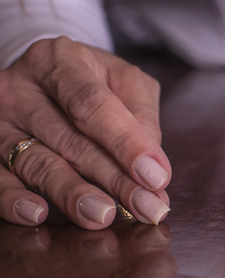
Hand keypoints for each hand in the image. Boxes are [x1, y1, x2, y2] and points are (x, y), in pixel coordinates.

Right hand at [0, 37, 171, 228]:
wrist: (44, 75)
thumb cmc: (93, 80)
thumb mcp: (125, 81)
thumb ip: (142, 117)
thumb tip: (151, 169)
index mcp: (60, 61)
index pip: (92, 104)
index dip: (125, 143)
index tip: (156, 175)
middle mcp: (21, 88)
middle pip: (70, 140)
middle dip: (113, 179)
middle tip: (146, 208)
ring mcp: (0, 119)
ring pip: (36, 163)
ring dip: (72, 195)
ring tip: (103, 216)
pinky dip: (14, 199)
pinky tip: (37, 214)